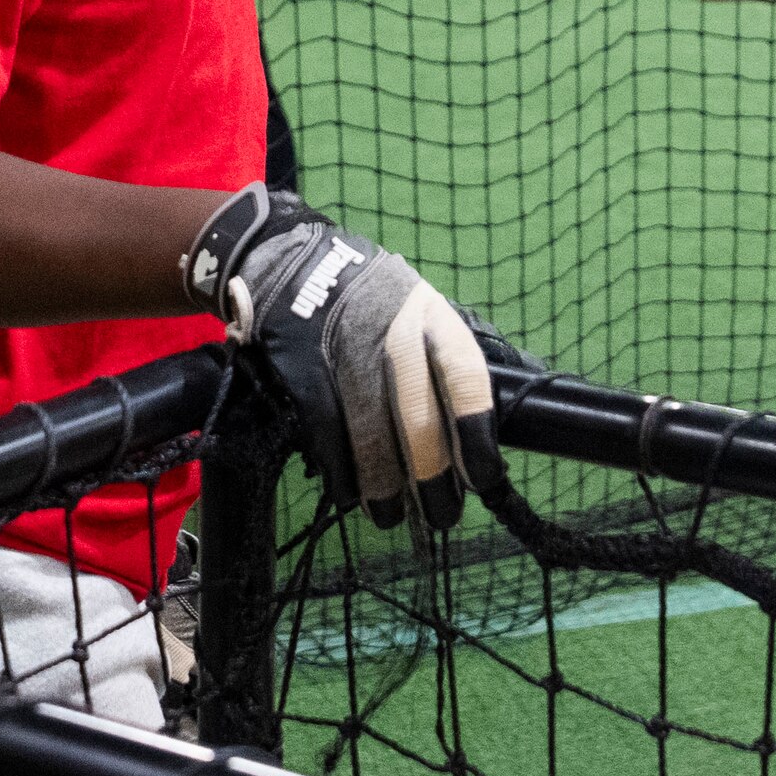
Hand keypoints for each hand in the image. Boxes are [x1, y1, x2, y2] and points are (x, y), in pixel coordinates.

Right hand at [183, 186, 507, 527]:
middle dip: (433, 477)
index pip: (466, 378)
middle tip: (441, 515)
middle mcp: (393, 329)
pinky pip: (328, 432)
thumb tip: (477, 429)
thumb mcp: (416, 308)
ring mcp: (345, 348)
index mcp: (431, 316)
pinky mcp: (303, 367)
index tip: (485, 479)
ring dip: (385, 486)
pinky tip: (350, 494)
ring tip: (393, 516)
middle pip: (419, 418)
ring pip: (372, 433)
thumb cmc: (367, 299)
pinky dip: (341, 470)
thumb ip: (441, 359)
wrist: (290, 259)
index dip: (477, 434)